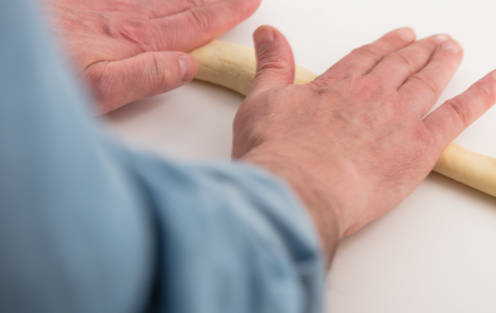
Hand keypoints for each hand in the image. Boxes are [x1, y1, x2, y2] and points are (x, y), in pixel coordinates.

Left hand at [45, 0, 260, 112]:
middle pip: (183, 4)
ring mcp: (106, 6)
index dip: (224, 14)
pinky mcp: (88, 3)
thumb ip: (146, 76)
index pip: (193, 24)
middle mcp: (126, 18)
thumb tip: (189, 65)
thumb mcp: (100, 90)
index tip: (249, 2)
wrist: (13, 49)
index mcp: (137, 41)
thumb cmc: (49, 76)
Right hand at [234, 26, 495, 256]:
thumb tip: (268, 32)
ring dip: (444, 60)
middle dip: (419, 49)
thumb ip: (272, 65)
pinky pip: (461, 112)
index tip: (400, 38)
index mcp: (338, 83)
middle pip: (403, 63)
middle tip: (433, 41)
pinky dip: (484, 93)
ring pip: (430, 79)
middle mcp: (374, 93)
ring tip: (453, 49)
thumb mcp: (261, 102)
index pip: (368, 56)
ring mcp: (401, 116)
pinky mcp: (421, 146)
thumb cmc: (277, 155)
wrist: (299, 191)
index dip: (386, 45)